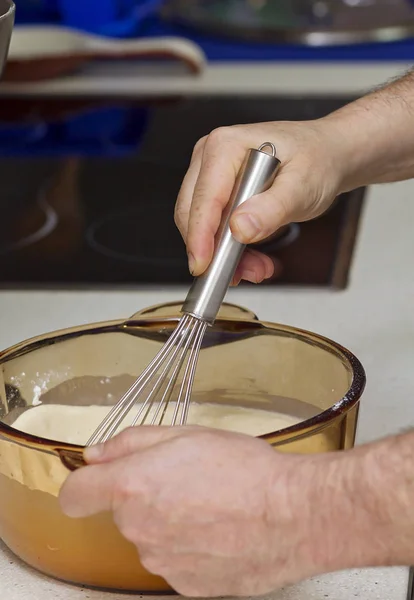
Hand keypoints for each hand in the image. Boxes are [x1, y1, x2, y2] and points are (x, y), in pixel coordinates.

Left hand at [59, 426, 362, 596]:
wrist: (293, 514)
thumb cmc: (245, 469)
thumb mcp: (186, 434)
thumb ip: (131, 442)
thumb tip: (97, 455)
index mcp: (132, 487)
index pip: (75, 495)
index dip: (84, 485)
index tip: (98, 481)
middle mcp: (138, 529)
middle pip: (123, 512)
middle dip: (146, 496)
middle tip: (188, 480)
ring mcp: (161, 563)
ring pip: (151, 537)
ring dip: (169, 522)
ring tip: (212, 505)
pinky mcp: (185, 586)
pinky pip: (175, 561)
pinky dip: (189, 547)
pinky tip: (221, 531)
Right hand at [174, 119, 349, 283]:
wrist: (328, 155)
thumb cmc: (318, 160)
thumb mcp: (303, 186)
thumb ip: (272, 208)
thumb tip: (240, 228)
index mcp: (226, 146)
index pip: (204, 199)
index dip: (200, 236)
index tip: (204, 266)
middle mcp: (211, 157)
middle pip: (194, 214)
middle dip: (216, 251)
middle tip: (248, 273)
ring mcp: (211, 174)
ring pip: (201, 226)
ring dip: (225, 254)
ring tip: (258, 267)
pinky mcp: (218, 191)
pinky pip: (212, 227)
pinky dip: (229, 249)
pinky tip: (252, 258)